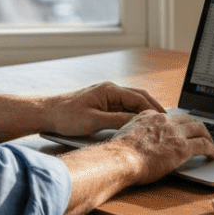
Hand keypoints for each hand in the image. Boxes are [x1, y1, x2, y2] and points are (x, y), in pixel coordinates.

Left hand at [45, 81, 165, 136]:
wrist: (46, 113)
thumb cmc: (66, 115)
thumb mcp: (94, 121)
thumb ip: (118, 120)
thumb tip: (138, 122)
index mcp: (110, 90)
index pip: (139, 98)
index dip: (153, 110)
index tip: (164, 120)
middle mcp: (110, 90)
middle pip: (138, 98)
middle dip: (153, 109)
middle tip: (167, 121)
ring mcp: (105, 96)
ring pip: (131, 102)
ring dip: (144, 111)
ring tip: (156, 123)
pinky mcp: (101, 104)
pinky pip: (122, 107)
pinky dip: (133, 114)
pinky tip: (138, 124)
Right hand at [108, 110, 213, 184]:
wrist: (120, 159)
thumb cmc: (118, 153)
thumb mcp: (124, 133)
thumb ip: (133, 130)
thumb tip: (133, 137)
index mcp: (150, 116)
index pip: (169, 116)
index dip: (178, 123)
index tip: (181, 128)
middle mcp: (164, 121)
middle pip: (188, 119)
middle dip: (197, 126)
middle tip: (202, 134)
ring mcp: (175, 133)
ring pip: (199, 128)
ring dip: (207, 136)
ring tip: (210, 144)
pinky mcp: (182, 148)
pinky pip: (203, 145)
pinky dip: (211, 149)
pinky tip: (213, 154)